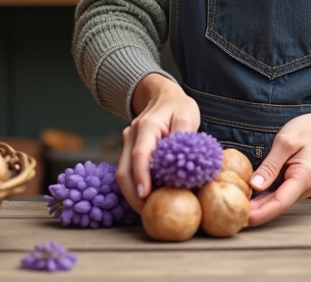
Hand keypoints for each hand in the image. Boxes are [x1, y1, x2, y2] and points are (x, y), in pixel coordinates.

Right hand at [114, 74, 198, 215]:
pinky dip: (135, 187)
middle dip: (133, 196)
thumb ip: (184, 136)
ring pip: (122, 174)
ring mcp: (127, 143)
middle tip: (150, 214)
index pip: (140, 155)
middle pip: (124, 171)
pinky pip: (128, 172)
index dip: (141, 177)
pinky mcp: (128, 151)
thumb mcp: (187, 116)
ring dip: (132, 194)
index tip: (145, 196)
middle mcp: (131, 135)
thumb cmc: (178, 107)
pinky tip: (148, 198)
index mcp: (146, 126)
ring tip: (149, 211)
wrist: (163, 96)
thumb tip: (183, 162)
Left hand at [247, 107, 310, 226]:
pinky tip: (251, 198)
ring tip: (237, 207)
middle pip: (278, 205)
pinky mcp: (299, 184)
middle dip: (256, 212)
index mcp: (304, 177)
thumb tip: (255, 186)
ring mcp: (304, 187)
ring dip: (260, 205)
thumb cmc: (309, 130)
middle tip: (233, 215)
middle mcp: (306, 187)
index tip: (243, 218)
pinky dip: (266, 197)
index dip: (261, 213)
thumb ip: (270, 165)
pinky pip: (281, 193)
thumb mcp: (285, 141)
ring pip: (279, 201)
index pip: (281, 202)